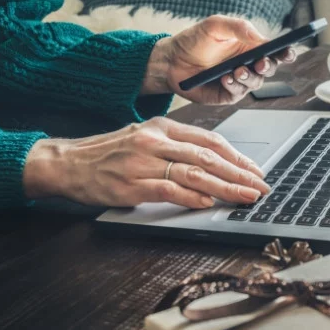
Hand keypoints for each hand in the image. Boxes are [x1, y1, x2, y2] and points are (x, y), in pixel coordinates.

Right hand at [23, 117, 269, 207]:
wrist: (68, 163)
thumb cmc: (109, 154)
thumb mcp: (145, 139)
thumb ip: (177, 149)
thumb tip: (214, 166)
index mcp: (162, 127)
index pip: (210, 140)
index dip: (238, 156)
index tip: (255, 170)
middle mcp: (156, 140)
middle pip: (209, 156)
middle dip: (240, 173)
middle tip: (261, 186)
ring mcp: (143, 161)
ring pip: (195, 172)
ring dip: (226, 187)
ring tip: (246, 197)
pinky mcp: (131, 183)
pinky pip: (169, 189)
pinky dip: (192, 196)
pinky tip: (209, 202)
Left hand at [143, 15, 296, 104]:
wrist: (170, 60)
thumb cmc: (193, 40)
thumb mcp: (215, 25)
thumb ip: (238, 26)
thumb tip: (260, 37)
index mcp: (250, 47)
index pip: (275, 51)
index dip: (286, 52)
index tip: (289, 51)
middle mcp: (248, 65)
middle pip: (270, 68)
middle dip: (268, 66)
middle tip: (261, 63)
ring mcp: (239, 82)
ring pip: (256, 83)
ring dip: (249, 77)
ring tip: (237, 71)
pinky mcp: (227, 95)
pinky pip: (238, 93)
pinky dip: (234, 86)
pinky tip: (226, 79)